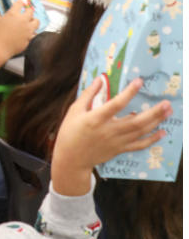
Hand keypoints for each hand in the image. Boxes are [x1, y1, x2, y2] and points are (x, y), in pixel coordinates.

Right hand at [0, 1, 40, 56]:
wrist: (0, 47)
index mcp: (13, 14)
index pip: (20, 3)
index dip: (19, 3)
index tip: (19, 4)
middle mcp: (23, 20)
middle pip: (30, 11)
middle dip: (28, 11)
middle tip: (25, 13)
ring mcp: (28, 29)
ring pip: (36, 21)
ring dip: (33, 20)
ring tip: (30, 22)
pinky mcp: (30, 37)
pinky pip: (35, 32)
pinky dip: (32, 31)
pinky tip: (28, 32)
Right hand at [51, 74, 171, 194]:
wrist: (71, 159)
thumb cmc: (70, 132)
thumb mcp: (74, 111)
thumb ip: (88, 95)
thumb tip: (100, 79)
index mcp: (95, 119)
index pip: (116, 104)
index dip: (128, 93)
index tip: (139, 82)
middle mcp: (108, 131)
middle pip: (136, 121)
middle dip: (153, 112)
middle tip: (167, 103)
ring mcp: (116, 142)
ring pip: (140, 132)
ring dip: (156, 122)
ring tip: (168, 112)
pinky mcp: (120, 149)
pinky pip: (139, 145)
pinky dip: (152, 139)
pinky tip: (162, 132)